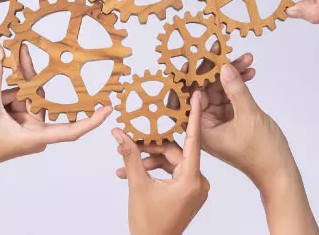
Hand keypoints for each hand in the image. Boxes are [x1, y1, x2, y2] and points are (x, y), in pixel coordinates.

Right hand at [0, 45, 111, 191]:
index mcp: (36, 135)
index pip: (72, 129)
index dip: (91, 119)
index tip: (108, 108)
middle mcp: (34, 133)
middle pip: (36, 100)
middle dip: (20, 84)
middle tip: (20, 52)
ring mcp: (24, 128)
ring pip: (20, 99)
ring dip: (1, 93)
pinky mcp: (13, 125)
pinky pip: (11, 104)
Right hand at [113, 90, 209, 234]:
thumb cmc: (149, 222)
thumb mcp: (137, 185)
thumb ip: (130, 156)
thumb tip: (119, 133)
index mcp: (192, 180)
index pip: (193, 141)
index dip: (192, 116)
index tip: (195, 97)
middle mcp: (199, 183)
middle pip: (175, 152)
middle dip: (151, 148)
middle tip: (130, 141)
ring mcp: (195, 188)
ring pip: (171, 162)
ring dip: (149, 160)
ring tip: (127, 162)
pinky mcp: (189, 192)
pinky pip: (172, 172)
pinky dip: (155, 170)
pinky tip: (134, 171)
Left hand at [195, 61, 293, 187]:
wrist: (279, 171)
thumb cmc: (261, 152)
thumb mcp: (248, 116)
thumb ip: (236, 90)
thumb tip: (224, 67)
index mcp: (198, 129)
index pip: (189, 95)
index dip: (193, 73)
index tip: (200, 54)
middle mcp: (203, 125)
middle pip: (203, 90)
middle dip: (215, 69)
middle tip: (223, 49)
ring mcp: (216, 122)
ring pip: (218, 91)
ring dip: (231, 74)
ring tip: (246, 59)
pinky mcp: (230, 121)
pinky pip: (229, 97)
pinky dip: (238, 85)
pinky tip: (249, 71)